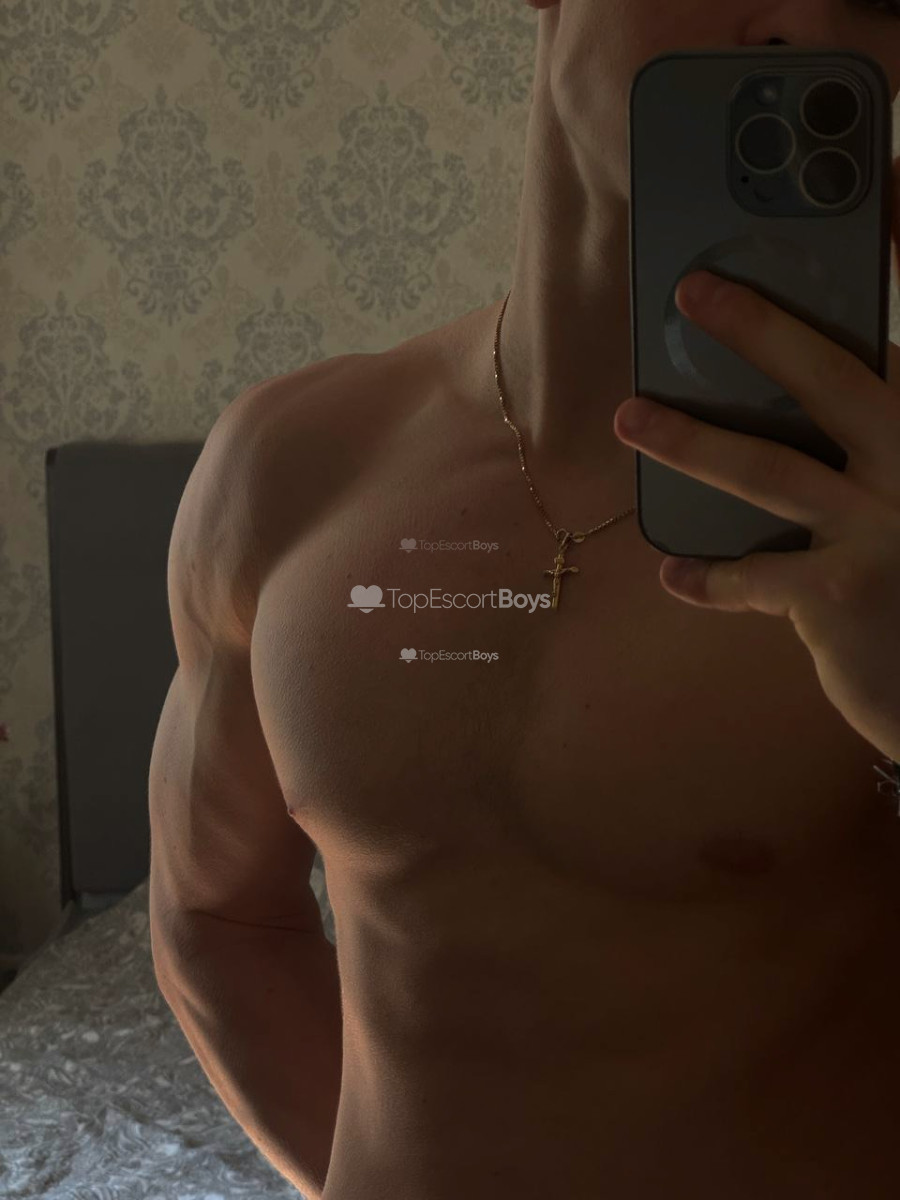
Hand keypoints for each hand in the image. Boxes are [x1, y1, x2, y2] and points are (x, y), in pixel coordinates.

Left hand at [613, 157, 899, 767]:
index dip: (880, 264)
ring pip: (770, 470)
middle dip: (758, 330)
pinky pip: (754, 577)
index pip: (888, 349)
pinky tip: (674, 573)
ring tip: (631, 417)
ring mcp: (882, 529)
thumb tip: (780, 414)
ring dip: (691, 441)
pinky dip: (710, 578)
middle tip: (692, 290)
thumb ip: (866, 448)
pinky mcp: (842, 595)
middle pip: (831, 380)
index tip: (866, 192)